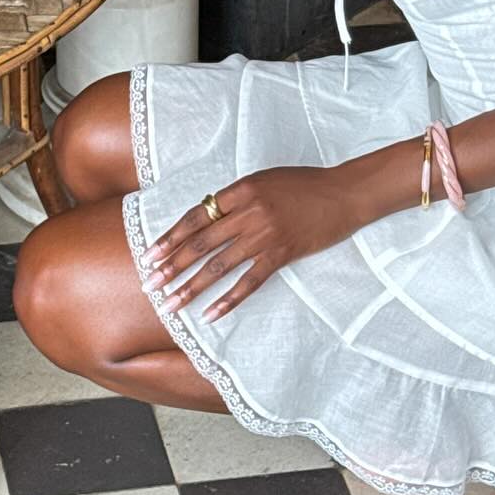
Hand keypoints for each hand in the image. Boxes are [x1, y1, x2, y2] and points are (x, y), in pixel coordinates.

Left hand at [143, 166, 359, 322]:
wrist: (344, 193)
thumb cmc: (304, 184)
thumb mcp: (264, 180)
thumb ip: (236, 199)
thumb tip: (206, 220)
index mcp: (242, 190)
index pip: (196, 217)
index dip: (171, 237)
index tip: (150, 255)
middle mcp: (250, 212)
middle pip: (201, 243)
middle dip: (172, 266)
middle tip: (150, 285)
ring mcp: (266, 235)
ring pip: (220, 266)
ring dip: (192, 287)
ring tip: (171, 304)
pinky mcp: (283, 254)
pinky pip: (250, 282)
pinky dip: (229, 300)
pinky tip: (211, 314)